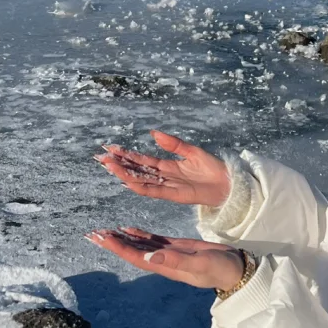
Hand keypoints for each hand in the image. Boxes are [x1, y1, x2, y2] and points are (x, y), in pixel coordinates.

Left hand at [87, 228, 245, 290]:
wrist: (235, 268)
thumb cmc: (220, 268)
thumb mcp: (200, 263)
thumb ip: (177, 259)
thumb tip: (151, 256)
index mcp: (166, 266)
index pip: (136, 256)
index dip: (118, 248)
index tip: (102, 238)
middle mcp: (163, 261)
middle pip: (132, 252)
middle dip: (113, 243)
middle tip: (93, 234)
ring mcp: (169, 254)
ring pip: (140, 245)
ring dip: (122, 239)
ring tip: (104, 231)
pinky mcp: (176, 247)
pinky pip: (152, 240)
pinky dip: (139, 235)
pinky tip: (128, 230)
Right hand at [96, 131, 230, 207]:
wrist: (227, 184)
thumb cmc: (212, 168)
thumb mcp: (191, 151)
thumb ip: (173, 143)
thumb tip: (153, 133)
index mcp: (167, 165)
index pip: (142, 160)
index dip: (126, 155)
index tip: (110, 148)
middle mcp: (164, 176)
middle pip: (137, 170)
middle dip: (119, 164)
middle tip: (100, 158)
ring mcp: (168, 186)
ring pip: (141, 180)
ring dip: (125, 174)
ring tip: (109, 166)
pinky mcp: (174, 195)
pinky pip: (154, 191)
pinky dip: (140, 187)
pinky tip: (128, 181)